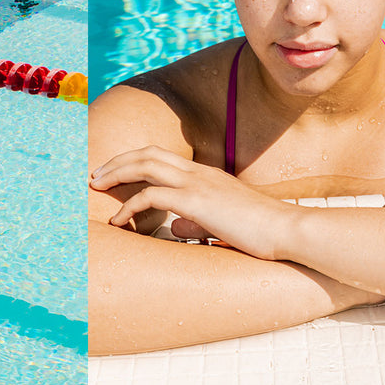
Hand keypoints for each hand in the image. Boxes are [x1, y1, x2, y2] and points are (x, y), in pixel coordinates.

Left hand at [90, 146, 295, 260]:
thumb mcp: (223, 223)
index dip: (134, 161)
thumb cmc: (261, 232)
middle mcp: (198, 172)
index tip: (113, 172)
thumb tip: (177, 227)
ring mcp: (197, 184)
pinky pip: (151, 197)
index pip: (161, 156)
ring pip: (146, 165)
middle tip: (95, 175)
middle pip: (148, 153)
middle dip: (117, 161)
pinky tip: (118, 219)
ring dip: (116, 173)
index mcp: (205, 174)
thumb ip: (198, 220)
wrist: (289, 231)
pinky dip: (129, 205)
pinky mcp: (196, 201)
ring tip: (97, 186)